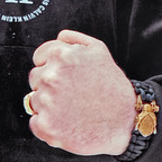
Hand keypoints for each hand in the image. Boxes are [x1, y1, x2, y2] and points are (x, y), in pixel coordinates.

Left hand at [24, 30, 135, 154]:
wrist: (126, 123)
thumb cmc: (114, 89)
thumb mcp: (100, 52)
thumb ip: (75, 41)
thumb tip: (59, 37)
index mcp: (62, 56)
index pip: (39, 57)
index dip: (51, 66)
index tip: (64, 77)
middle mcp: (51, 76)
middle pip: (35, 78)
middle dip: (50, 85)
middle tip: (72, 95)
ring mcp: (46, 101)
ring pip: (35, 100)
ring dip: (48, 105)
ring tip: (73, 109)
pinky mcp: (45, 125)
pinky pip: (35, 122)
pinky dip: (47, 124)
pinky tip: (66, 123)